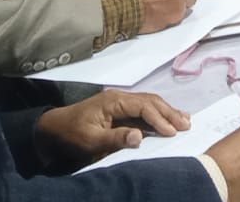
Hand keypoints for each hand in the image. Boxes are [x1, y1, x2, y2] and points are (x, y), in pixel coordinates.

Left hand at [34, 89, 188, 163]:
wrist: (53, 129)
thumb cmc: (71, 134)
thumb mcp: (91, 140)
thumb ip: (115, 138)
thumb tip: (140, 136)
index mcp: (114, 101)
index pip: (143, 106)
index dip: (159, 118)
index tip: (172, 131)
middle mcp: (121, 98)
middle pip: (150, 101)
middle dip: (169, 112)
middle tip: (186, 125)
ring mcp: (121, 103)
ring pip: (149, 104)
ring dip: (167, 112)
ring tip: (184, 120)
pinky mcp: (120, 111)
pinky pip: (143, 110)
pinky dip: (158, 114)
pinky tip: (167, 120)